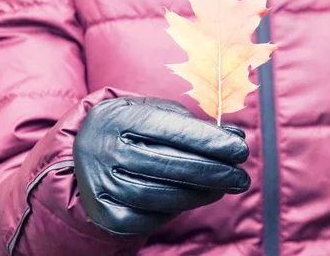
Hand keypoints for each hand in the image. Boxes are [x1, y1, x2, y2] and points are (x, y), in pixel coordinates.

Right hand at [73, 97, 249, 235]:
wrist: (88, 150)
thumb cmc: (137, 127)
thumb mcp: (159, 113)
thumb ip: (196, 125)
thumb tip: (235, 137)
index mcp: (120, 117)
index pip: (172, 130)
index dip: (210, 141)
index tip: (241, 149)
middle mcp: (104, 150)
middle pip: (170, 165)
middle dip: (214, 172)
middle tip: (241, 177)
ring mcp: (101, 183)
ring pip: (162, 195)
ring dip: (201, 194)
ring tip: (224, 187)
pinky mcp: (105, 212)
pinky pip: (149, 217)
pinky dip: (176, 210)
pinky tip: (193, 199)